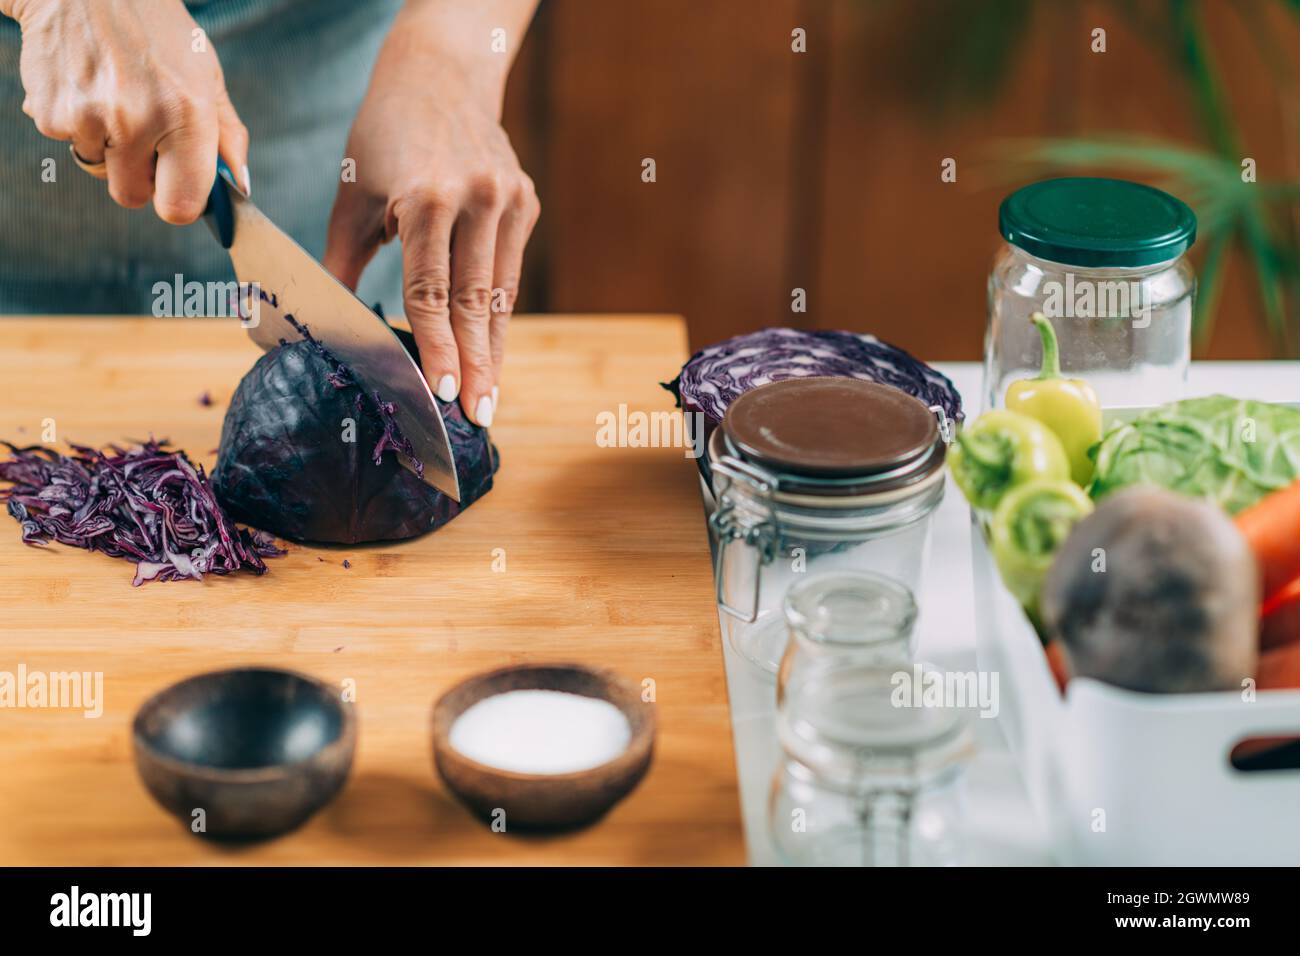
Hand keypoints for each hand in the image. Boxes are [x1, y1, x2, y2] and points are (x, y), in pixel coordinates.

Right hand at [5, 0, 248, 221]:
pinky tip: (87, 85)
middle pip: (133, 195)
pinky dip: (78, 124)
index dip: (179, 202)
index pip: (180, 205)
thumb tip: (240, 186)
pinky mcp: (49, 112)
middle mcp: (136, 120)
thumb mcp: (206, 73)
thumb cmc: (154, 29)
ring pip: (98, 169)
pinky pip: (69, 142)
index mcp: (185, 114)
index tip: (178, 186)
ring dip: (107, 147)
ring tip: (114, 97)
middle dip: (139, 174)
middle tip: (144, 132)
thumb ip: (226, 135)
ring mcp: (88, 118)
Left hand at [323, 26, 539, 427]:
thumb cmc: (383, 135)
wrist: (441, 75)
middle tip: (478, 416)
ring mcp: (508, 201)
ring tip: (490, 398)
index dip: (438, 345)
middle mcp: (477, 199)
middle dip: (477, 365)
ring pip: (501, 295)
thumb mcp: (353, 195)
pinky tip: (492, 352)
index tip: (442, 391)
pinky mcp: (526, 202)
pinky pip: (509, 272)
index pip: (433, 289)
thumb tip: (328, 323)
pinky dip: (499, 315)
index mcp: (428, 197)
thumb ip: (342, 261)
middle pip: (476, 302)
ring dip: (495, 352)